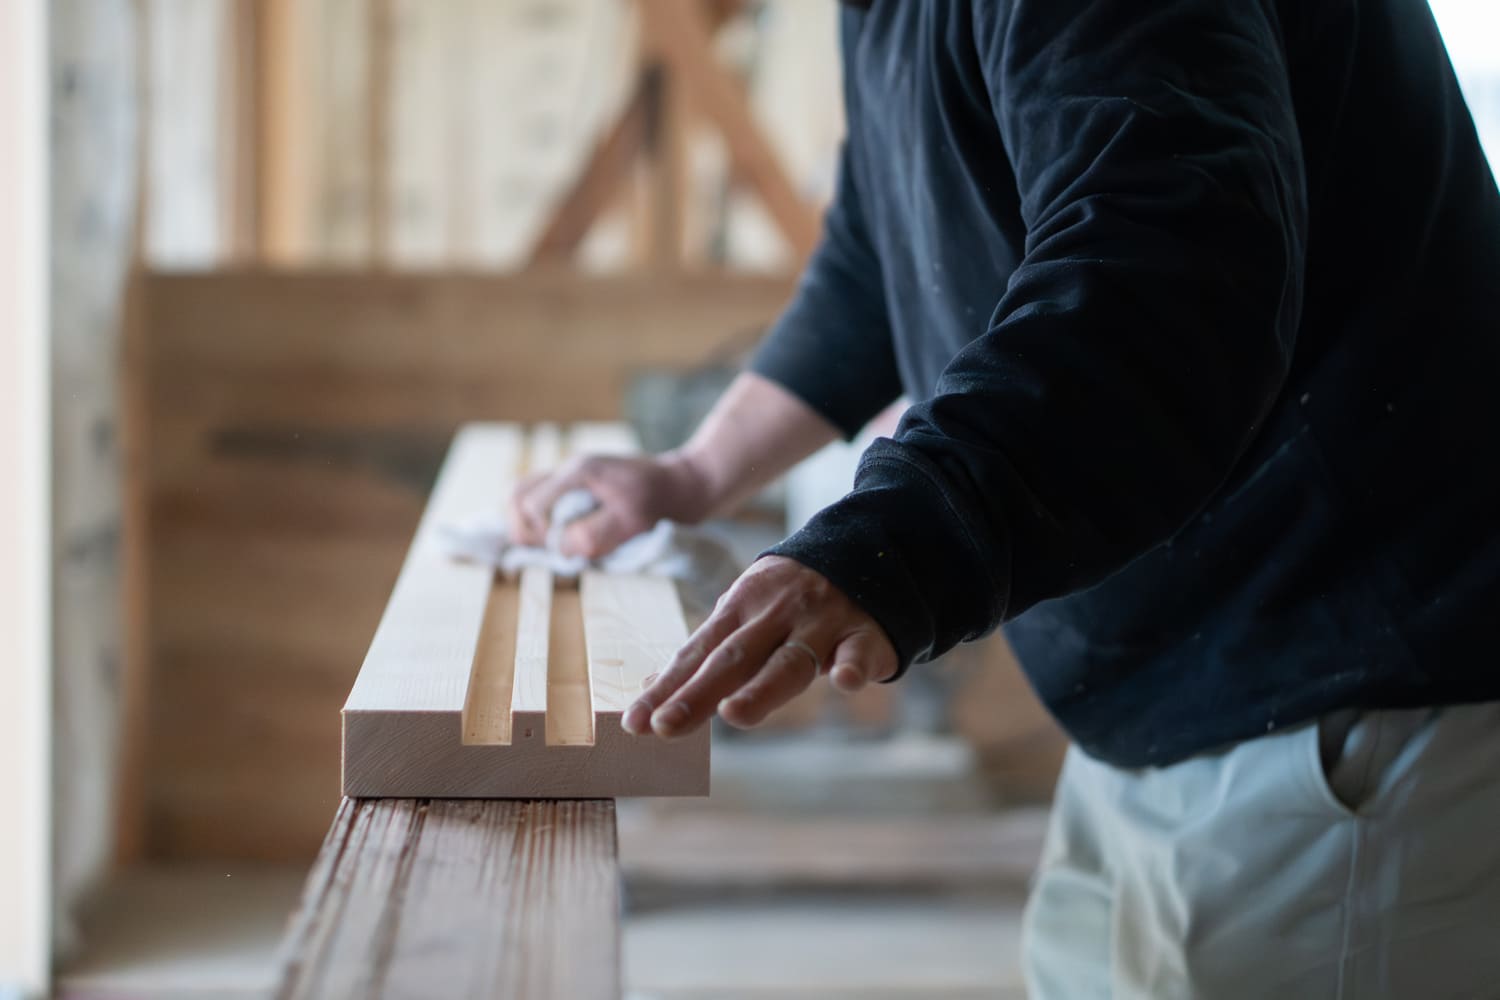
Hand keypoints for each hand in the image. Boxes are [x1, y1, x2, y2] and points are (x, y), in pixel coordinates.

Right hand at [509, 451, 709, 557]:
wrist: (683, 483)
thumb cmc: (661, 501)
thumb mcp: (633, 523)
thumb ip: (595, 535)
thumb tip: (560, 548)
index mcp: (579, 472)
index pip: (531, 505)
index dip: (540, 534)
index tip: (562, 551)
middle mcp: (568, 468)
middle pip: (517, 495)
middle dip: (523, 527)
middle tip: (546, 549)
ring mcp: (570, 474)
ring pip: (523, 493)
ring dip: (527, 522)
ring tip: (547, 545)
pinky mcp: (576, 484)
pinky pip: (540, 496)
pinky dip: (538, 517)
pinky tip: (555, 535)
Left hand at [621, 556, 899, 736]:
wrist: (864, 552)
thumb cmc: (790, 598)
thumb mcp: (744, 613)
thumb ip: (707, 652)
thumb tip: (653, 689)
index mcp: (740, 610)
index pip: (696, 654)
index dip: (667, 688)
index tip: (635, 723)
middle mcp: (776, 616)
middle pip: (733, 659)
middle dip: (697, 693)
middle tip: (665, 726)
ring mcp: (821, 624)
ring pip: (789, 660)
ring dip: (761, 688)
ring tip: (733, 714)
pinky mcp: (864, 635)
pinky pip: (858, 651)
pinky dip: (852, 665)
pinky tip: (843, 681)